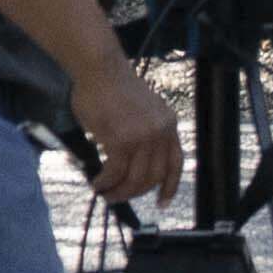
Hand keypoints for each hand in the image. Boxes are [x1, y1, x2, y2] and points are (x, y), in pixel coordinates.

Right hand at [74, 59, 181, 209]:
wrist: (101, 71)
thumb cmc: (114, 89)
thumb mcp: (142, 111)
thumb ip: (143, 135)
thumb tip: (128, 163)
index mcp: (169, 125)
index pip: (176, 162)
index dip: (170, 185)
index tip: (163, 202)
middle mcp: (161, 132)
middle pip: (154, 176)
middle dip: (135, 192)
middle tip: (117, 198)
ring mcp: (142, 137)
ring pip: (135, 178)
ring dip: (118, 191)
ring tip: (105, 194)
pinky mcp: (121, 140)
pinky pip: (114, 172)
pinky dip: (104, 182)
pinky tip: (96, 184)